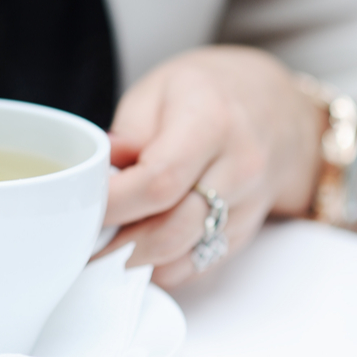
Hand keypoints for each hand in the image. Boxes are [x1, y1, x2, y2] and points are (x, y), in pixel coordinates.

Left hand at [99, 46, 322, 286]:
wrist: (275, 105)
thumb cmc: (206, 93)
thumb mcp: (157, 91)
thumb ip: (125, 135)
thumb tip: (96, 173)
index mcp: (211, 122)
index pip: (158, 182)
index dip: (113, 203)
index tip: (81, 203)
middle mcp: (240, 167)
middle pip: (172, 228)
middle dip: (118, 240)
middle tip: (83, 233)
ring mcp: (250, 204)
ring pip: (185, 254)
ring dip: (137, 258)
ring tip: (104, 243)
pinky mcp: (248, 231)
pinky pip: (199, 265)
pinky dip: (163, 265)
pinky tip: (139, 247)